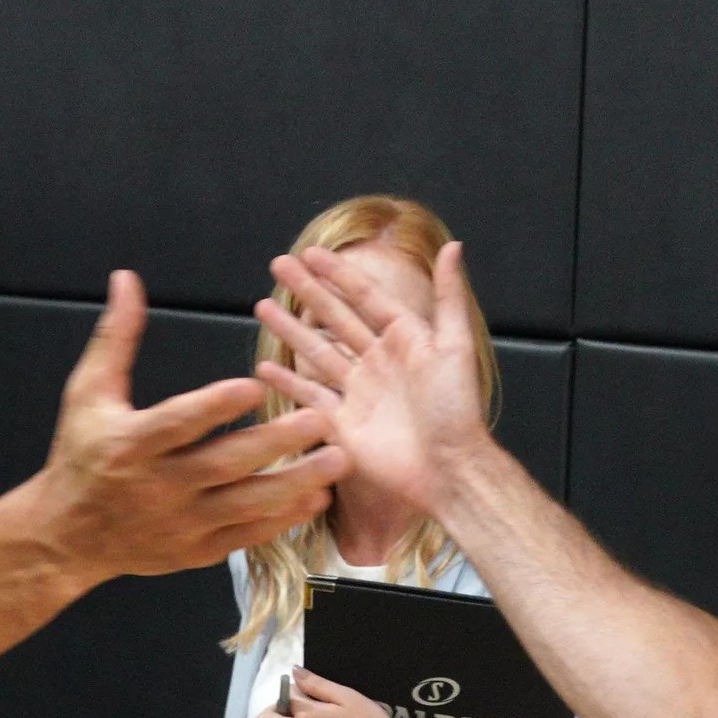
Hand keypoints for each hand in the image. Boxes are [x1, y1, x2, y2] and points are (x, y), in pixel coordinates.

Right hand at [24, 270, 349, 589]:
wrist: (66, 537)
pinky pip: (246, 535)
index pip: (177, 423)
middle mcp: (158, 486)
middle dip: (275, 442)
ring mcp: (180, 523)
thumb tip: (127, 279)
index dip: (214, 406)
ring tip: (337, 460)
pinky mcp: (196, 551)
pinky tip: (317, 498)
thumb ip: (115, 337)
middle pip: (223, 464)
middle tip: (321, 418)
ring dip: (294, 483)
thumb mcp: (87, 393)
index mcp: (131, 444)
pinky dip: (283, 519)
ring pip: (245, 504)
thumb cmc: (81, 456)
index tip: (255, 384)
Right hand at [255, 241, 493, 515]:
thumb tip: (453, 247)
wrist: (446, 470)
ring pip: (316, 352)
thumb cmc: (456, 411)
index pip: (364, 296)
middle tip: (277, 265)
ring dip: (290, 329)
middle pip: (334, 318)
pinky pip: (309, 397)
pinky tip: (263, 368)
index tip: (310, 252)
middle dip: (306, 291)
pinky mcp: (342, 424)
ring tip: (262, 307)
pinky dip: (287, 382)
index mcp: (404, 339)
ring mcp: (358, 392)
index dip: (338, 274)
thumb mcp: (455, 347)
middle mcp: (378, 361)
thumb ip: (450, 297)